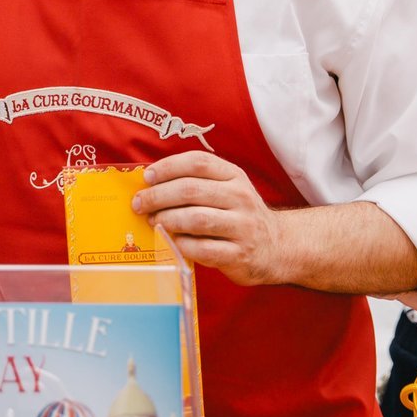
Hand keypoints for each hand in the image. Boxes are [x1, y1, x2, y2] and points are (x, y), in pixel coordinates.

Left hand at [135, 152, 296, 286]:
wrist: (276, 247)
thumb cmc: (237, 215)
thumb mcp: (226, 190)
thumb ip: (196, 183)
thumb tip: (150, 184)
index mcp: (234, 176)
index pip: (198, 162)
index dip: (168, 167)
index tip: (147, 177)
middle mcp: (241, 197)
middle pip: (191, 190)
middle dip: (158, 196)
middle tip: (140, 204)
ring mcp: (242, 226)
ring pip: (196, 219)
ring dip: (167, 219)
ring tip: (153, 221)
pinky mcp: (239, 254)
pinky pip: (203, 249)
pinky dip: (182, 245)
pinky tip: (172, 242)